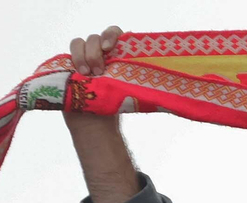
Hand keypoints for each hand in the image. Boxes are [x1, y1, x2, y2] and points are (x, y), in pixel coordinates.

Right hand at [61, 26, 137, 202]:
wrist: (98, 123)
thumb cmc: (119, 106)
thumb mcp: (137, 94)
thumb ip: (149, 87)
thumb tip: (180, 93)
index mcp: (117, 55)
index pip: (114, 33)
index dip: (112, 35)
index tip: (111, 49)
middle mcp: (99, 54)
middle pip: (95, 38)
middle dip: (95, 51)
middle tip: (99, 70)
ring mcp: (82, 59)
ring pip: (79, 43)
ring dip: (82, 55)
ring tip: (88, 74)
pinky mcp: (69, 67)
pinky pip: (66, 54)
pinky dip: (71, 60)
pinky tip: (77, 74)